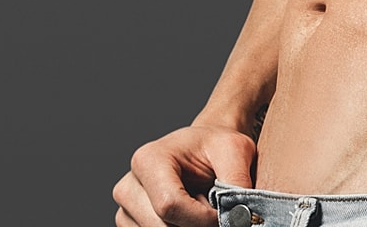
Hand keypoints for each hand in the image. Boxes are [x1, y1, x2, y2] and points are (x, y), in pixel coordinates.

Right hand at [113, 124, 256, 226]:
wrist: (203, 151)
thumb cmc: (216, 147)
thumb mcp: (236, 150)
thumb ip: (237, 181)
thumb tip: (239, 216)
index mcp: (148, 160)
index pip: (169, 205)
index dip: (201, 218)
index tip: (223, 216)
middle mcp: (129, 186)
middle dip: (196, 226)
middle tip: (215, 211)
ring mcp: (126, 210)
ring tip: (201, 207)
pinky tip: (188, 217)